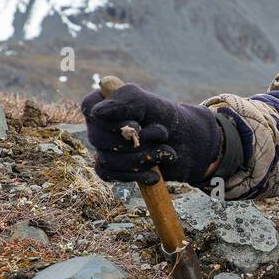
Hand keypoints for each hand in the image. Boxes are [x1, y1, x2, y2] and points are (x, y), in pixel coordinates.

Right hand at [80, 83, 222, 185]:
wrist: (187, 144)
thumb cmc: (166, 117)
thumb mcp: (149, 103)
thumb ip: (126, 102)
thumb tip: (97, 112)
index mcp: (103, 102)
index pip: (90, 108)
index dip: (113, 120)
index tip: (139, 123)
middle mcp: (99, 124)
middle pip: (98, 138)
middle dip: (135, 141)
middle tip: (163, 134)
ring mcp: (103, 147)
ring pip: (106, 159)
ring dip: (142, 158)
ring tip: (167, 152)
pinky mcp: (111, 167)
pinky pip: (110, 175)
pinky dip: (135, 176)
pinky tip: (154, 175)